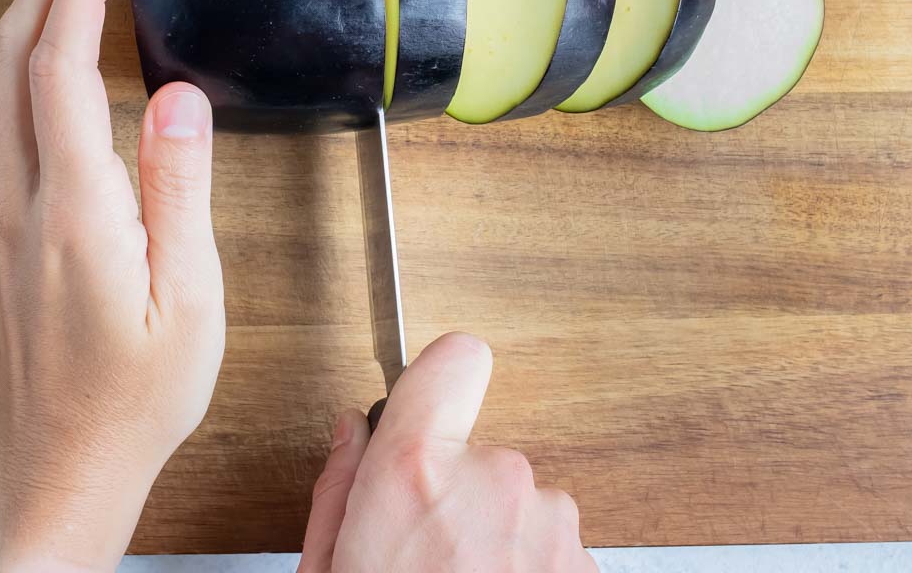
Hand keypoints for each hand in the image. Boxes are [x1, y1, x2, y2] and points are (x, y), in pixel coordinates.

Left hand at [0, 0, 225, 572]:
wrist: (58, 465)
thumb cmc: (133, 398)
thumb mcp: (189, 302)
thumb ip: (181, 190)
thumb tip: (178, 95)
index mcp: (73, 209)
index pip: (62, 64)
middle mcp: (22, 195)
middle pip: (13, 47)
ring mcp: (5, 203)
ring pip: (5, 72)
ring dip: (44, 1)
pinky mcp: (9, 216)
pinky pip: (15, 104)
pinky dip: (43, 47)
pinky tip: (80, 39)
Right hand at [298, 332, 595, 571]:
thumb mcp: (326, 568)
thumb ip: (340, 488)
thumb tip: (354, 432)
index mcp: (416, 473)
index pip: (454, 358)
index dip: (438, 379)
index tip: (430, 399)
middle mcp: (495, 483)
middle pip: (481, 450)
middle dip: (457, 492)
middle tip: (425, 553)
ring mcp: (549, 524)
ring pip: (518, 504)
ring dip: (496, 536)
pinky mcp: (585, 561)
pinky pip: (549, 545)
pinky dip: (526, 567)